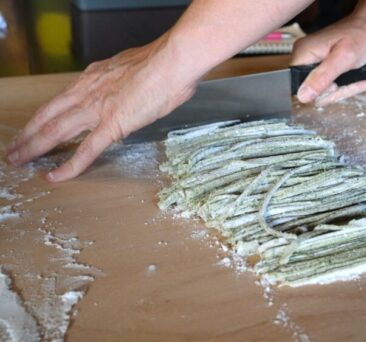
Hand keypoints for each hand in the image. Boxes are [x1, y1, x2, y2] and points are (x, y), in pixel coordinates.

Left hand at [6, 36, 196, 181]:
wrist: (173, 62)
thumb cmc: (164, 63)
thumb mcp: (132, 67)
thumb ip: (123, 80)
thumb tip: (127, 88)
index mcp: (93, 77)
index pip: (59, 100)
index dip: (41, 117)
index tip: (33, 128)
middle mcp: (87, 91)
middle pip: (47, 116)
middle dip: (27, 134)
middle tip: (14, 149)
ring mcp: (97, 109)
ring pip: (55, 131)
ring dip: (34, 147)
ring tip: (19, 161)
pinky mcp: (113, 124)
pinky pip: (86, 150)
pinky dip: (69, 165)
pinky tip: (56, 176)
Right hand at [291, 14, 365, 105]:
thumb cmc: (360, 36)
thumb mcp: (344, 59)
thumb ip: (322, 77)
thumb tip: (302, 96)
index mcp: (303, 53)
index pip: (299, 86)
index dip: (320, 92)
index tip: (338, 86)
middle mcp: (304, 57)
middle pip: (312, 90)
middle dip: (336, 92)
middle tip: (353, 84)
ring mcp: (313, 61)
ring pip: (323, 90)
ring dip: (343, 89)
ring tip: (360, 82)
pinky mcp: (322, 65)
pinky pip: (329, 84)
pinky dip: (345, 85)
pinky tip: (358, 80)